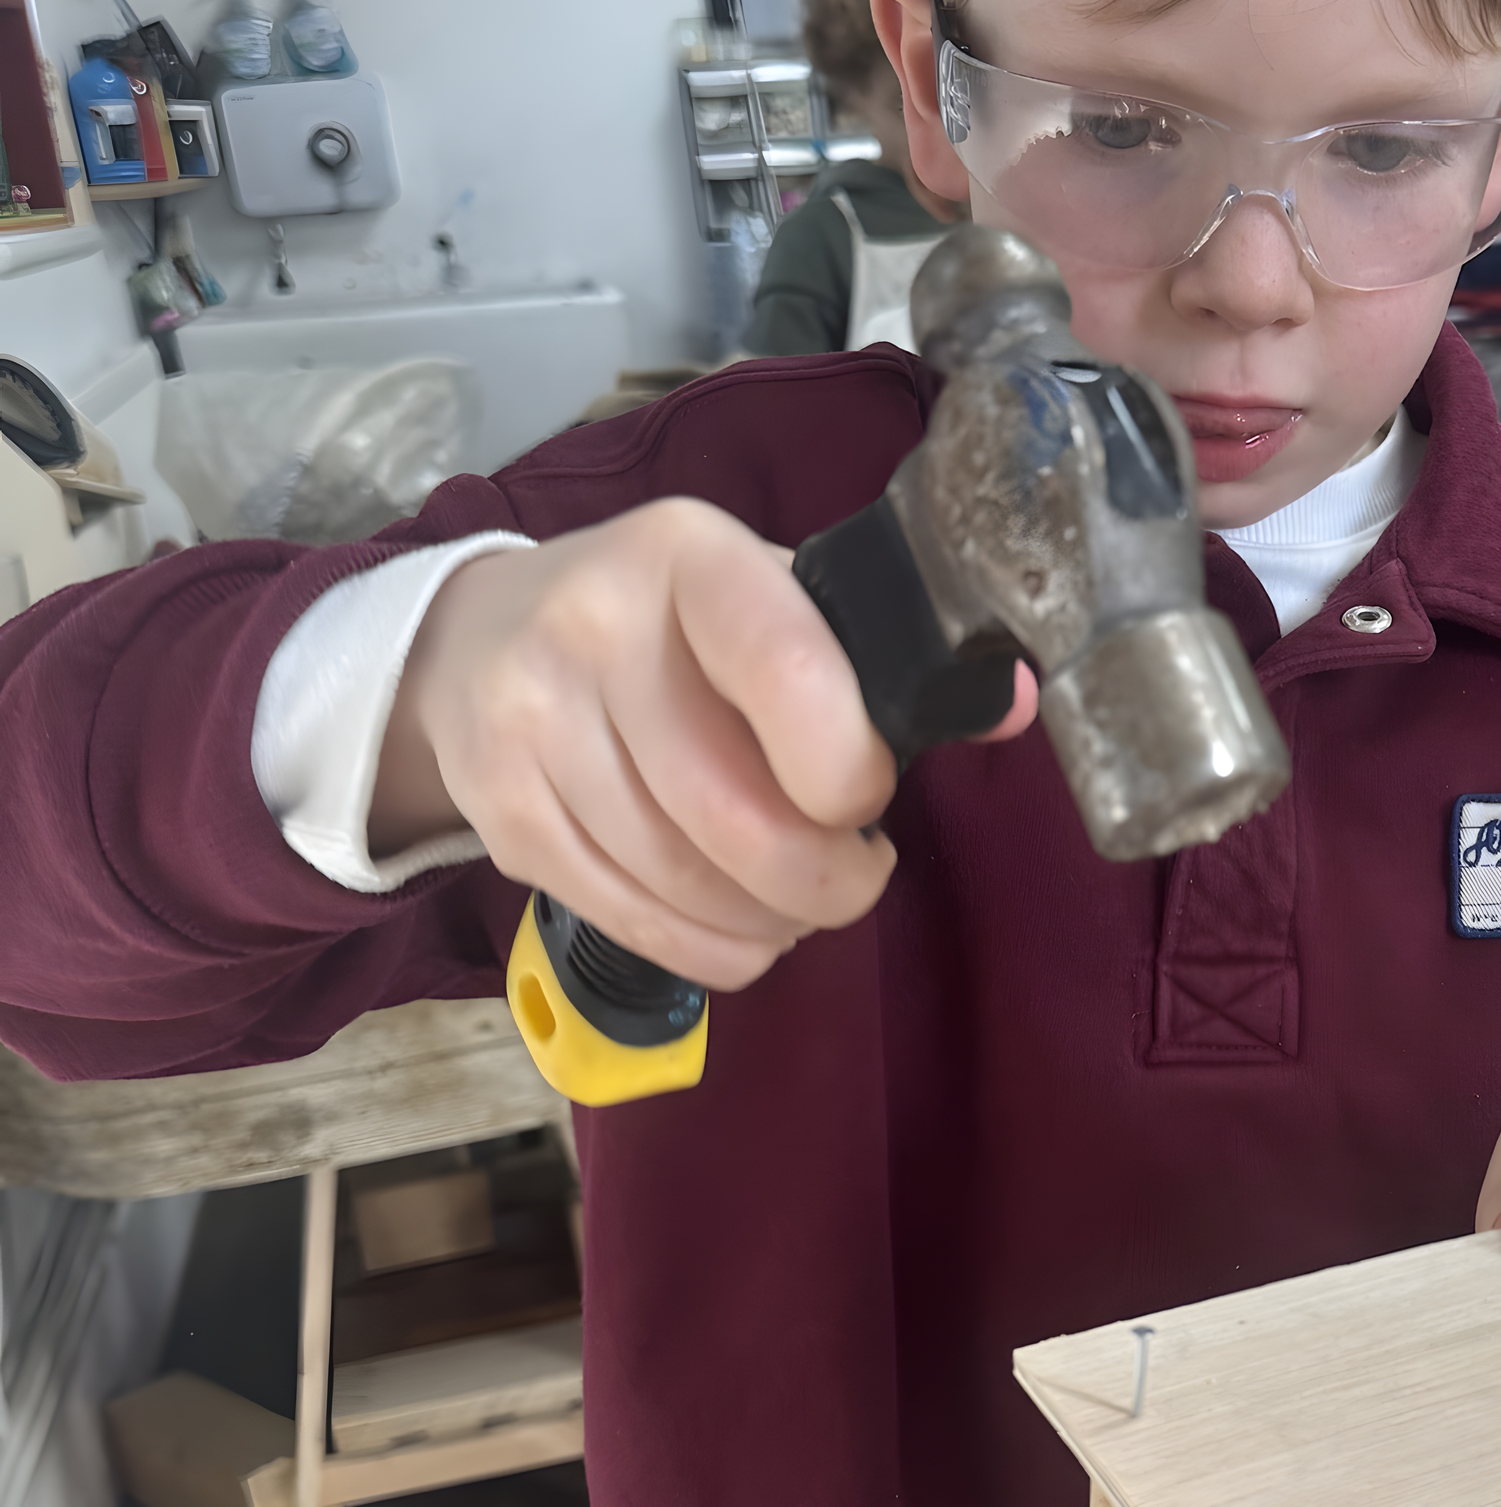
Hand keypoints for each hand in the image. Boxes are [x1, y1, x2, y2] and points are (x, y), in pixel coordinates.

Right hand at [374, 499, 1035, 988]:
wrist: (481, 638)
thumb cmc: (669, 624)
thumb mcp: (769, 597)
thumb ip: (882, 653)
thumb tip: (1012, 701)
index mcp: (689, 559)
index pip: (786, 669)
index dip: (847, 767)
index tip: (868, 795)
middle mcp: (594, 629)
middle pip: (733, 810)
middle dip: (823, 877)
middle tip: (855, 879)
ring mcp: (531, 724)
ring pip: (681, 879)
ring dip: (767, 919)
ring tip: (796, 901)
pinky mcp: (500, 813)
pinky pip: (628, 919)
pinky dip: (706, 947)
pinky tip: (736, 927)